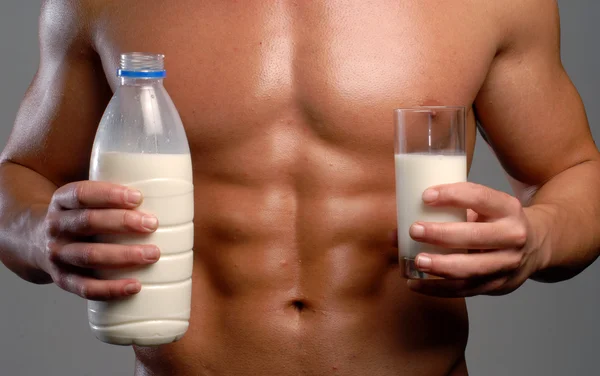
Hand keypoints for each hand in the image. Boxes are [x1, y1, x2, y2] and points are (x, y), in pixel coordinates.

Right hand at [39, 181, 159, 300]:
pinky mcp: (63, 279)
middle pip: (87, 223)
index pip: (81, 194)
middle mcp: (55, 227)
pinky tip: (135, 286)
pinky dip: (111, 288)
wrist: (35, 243)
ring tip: (153, 254)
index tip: (138, 197)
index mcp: (61, 201)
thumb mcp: (84, 200)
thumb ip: (113, 195)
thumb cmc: (79, 218)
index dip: (109, 195)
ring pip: (88, 256)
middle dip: (122, 223)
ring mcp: (57, 255)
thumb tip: (168, 190)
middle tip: (153, 224)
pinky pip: (86, 287)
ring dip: (123, 256)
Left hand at [405, 182, 546, 296]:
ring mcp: (507, 264)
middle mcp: (513, 236)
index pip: (480, 197)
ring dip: (441, 266)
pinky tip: (416, 283)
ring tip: (417, 261)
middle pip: (475, 237)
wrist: (536, 245)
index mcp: (507, 208)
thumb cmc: (495, 221)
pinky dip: (438, 289)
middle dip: (442, 234)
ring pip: (472, 268)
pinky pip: (466, 290)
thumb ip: (446, 212)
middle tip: (414, 230)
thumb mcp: (483, 208)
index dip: (452, 195)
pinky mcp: (498, 285)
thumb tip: (394, 230)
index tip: (425, 196)